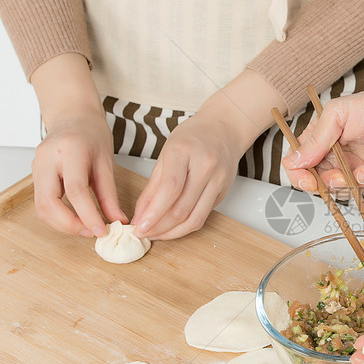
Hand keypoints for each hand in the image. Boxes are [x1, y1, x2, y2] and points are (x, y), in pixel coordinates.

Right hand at [32, 108, 125, 237]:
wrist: (72, 116)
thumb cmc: (92, 134)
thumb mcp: (106, 162)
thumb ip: (110, 194)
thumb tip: (118, 221)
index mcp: (69, 150)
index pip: (75, 190)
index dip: (87, 215)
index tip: (101, 231)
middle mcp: (47, 158)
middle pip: (48, 202)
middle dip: (69, 225)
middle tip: (90, 232)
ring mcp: (36, 166)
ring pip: (41, 207)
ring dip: (61, 224)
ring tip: (85, 227)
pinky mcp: (34, 174)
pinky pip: (41, 202)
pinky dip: (56, 216)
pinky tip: (74, 218)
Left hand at [131, 114, 241, 239]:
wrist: (224, 129)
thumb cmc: (192, 138)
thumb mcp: (166, 153)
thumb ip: (153, 186)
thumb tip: (140, 215)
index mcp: (185, 151)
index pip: (170, 189)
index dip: (154, 213)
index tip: (140, 227)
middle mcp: (205, 166)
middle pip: (182, 207)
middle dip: (160, 227)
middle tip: (144, 233)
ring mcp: (218, 180)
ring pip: (195, 218)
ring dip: (173, 232)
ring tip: (157, 234)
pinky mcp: (224, 192)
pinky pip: (203, 215)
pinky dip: (186, 226)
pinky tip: (173, 227)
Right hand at [282, 82, 363, 194]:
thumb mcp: (339, 113)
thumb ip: (316, 138)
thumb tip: (294, 160)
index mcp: (320, 138)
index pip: (297, 163)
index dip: (299, 175)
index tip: (309, 179)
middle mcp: (333, 156)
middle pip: (317, 182)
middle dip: (331, 182)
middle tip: (343, 174)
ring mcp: (351, 169)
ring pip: (340, 191)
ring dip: (353, 184)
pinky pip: (362, 194)